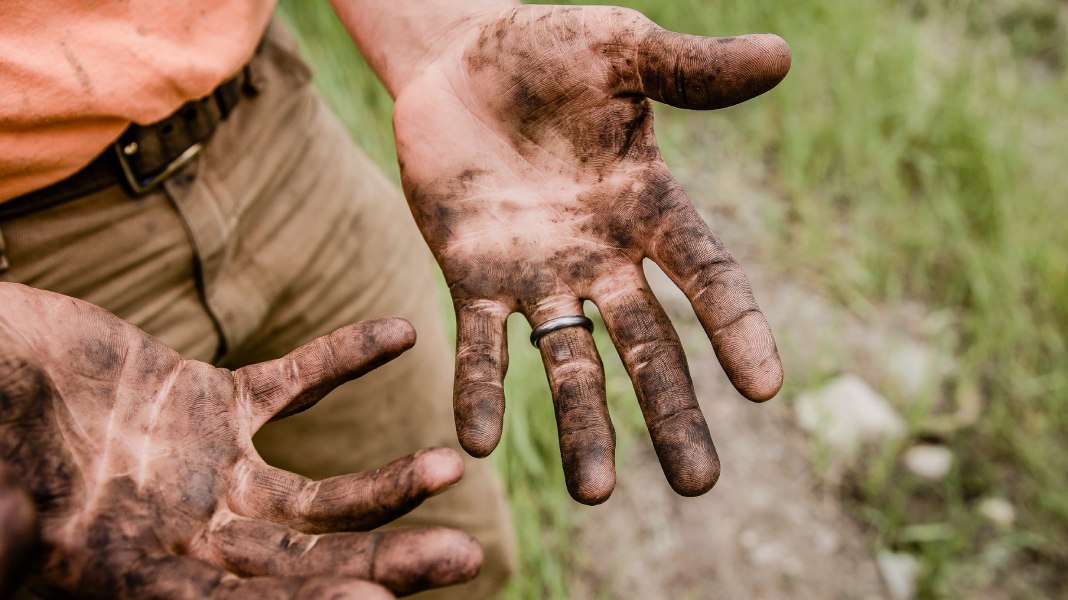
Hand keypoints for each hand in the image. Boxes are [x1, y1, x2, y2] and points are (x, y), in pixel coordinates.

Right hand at [0, 283, 480, 597]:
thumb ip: (8, 530)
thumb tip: (14, 553)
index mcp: (136, 574)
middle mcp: (188, 534)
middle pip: (306, 562)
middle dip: (384, 563)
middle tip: (466, 560)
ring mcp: (210, 469)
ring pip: (318, 493)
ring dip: (387, 482)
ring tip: (450, 467)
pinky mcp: (215, 402)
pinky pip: (294, 383)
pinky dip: (343, 358)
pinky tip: (398, 333)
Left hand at [393, 5, 788, 503]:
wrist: (457, 59)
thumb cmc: (547, 48)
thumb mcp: (622, 51)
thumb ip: (690, 70)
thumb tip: (781, 56)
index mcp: (648, 206)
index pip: (706, 274)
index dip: (736, 327)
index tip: (766, 387)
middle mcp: (601, 255)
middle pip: (647, 345)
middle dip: (670, 412)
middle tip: (698, 486)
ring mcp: (538, 273)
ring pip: (567, 361)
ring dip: (581, 425)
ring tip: (593, 494)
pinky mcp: (472, 276)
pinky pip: (478, 343)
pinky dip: (479, 390)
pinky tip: (477, 443)